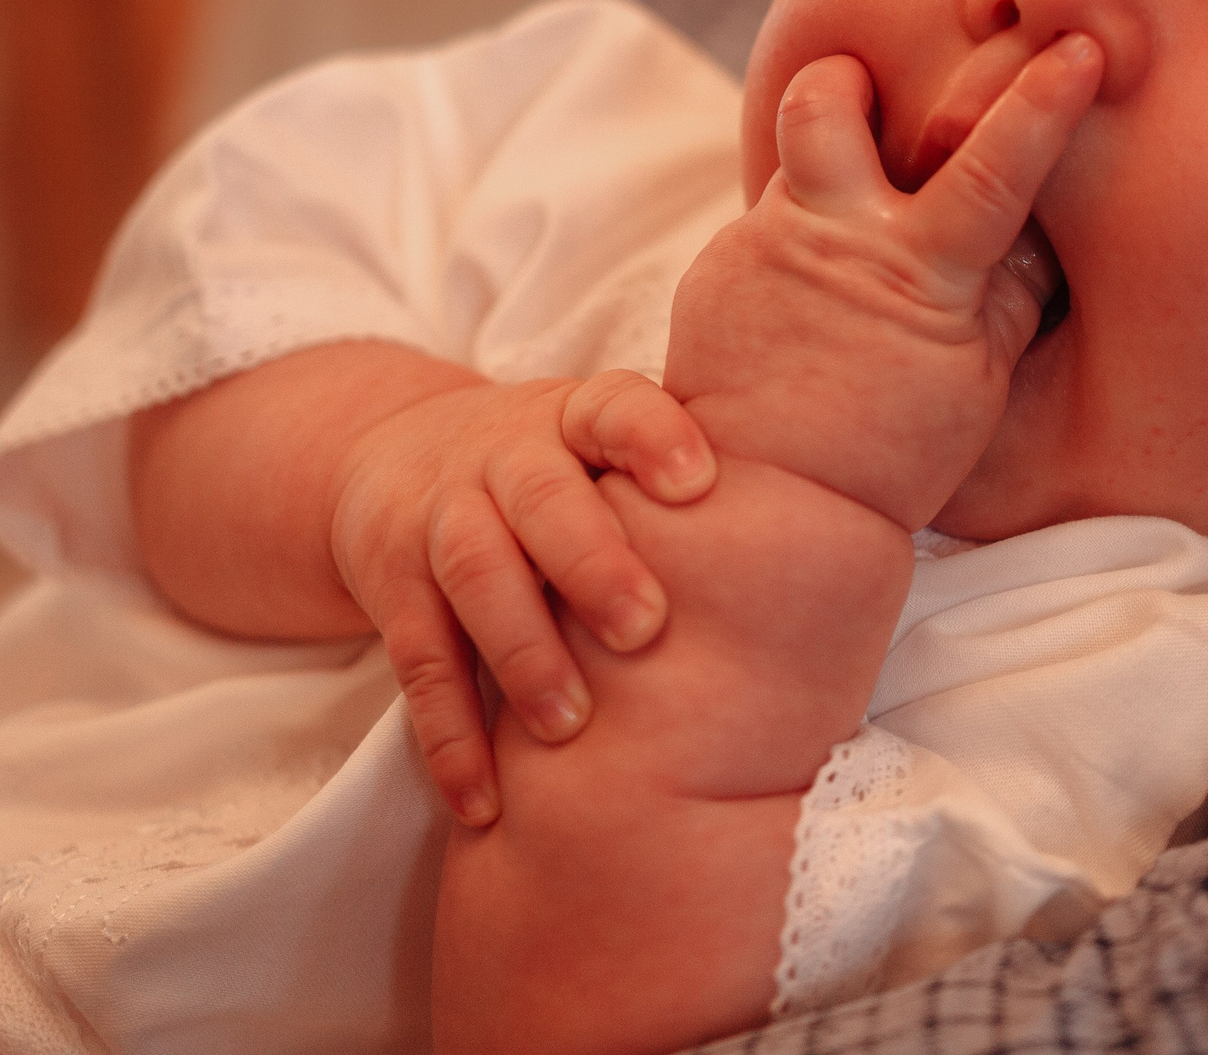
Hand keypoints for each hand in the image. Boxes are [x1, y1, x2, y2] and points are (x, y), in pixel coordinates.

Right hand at [328, 368, 714, 824]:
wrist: (393, 453)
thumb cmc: (554, 468)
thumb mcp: (603, 446)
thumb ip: (678, 486)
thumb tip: (814, 562)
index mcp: (575, 417)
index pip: (616, 409)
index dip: (655, 438)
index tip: (699, 483)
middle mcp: (505, 456)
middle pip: (543, 499)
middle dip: (593, 562)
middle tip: (645, 629)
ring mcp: (442, 516)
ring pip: (476, 575)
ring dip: (523, 653)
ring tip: (569, 726)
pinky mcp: (393, 583)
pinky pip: (419, 660)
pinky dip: (449, 734)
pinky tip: (482, 799)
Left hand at [665, 32, 1101, 528]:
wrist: (772, 506)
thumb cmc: (893, 451)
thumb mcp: (978, 380)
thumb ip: (1011, 291)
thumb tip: (1050, 225)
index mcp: (919, 271)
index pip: (994, 166)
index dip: (1040, 101)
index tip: (1081, 45)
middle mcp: (834, 239)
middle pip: (824, 102)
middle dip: (846, 75)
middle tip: (867, 92)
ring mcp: (766, 249)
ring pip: (791, 154)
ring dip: (823, 159)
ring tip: (850, 210)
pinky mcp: (716, 270)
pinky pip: (767, 226)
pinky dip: (797, 245)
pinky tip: (808, 304)